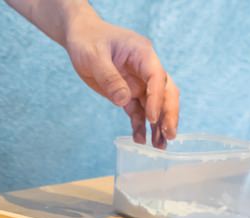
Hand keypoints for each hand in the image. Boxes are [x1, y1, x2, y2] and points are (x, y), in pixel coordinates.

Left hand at [64, 12, 178, 148]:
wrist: (81, 38)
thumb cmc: (88, 41)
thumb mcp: (94, 57)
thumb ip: (110, 78)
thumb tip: (123, 100)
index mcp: (142, 54)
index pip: (157, 77)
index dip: (157, 98)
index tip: (153, 118)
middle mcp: (145, 69)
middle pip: (165, 92)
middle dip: (168, 114)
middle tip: (169, 136)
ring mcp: (138, 82)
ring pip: (154, 105)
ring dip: (158, 126)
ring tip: (159, 147)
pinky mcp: (127, 92)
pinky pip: (137, 111)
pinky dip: (139, 126)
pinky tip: (140, 141)